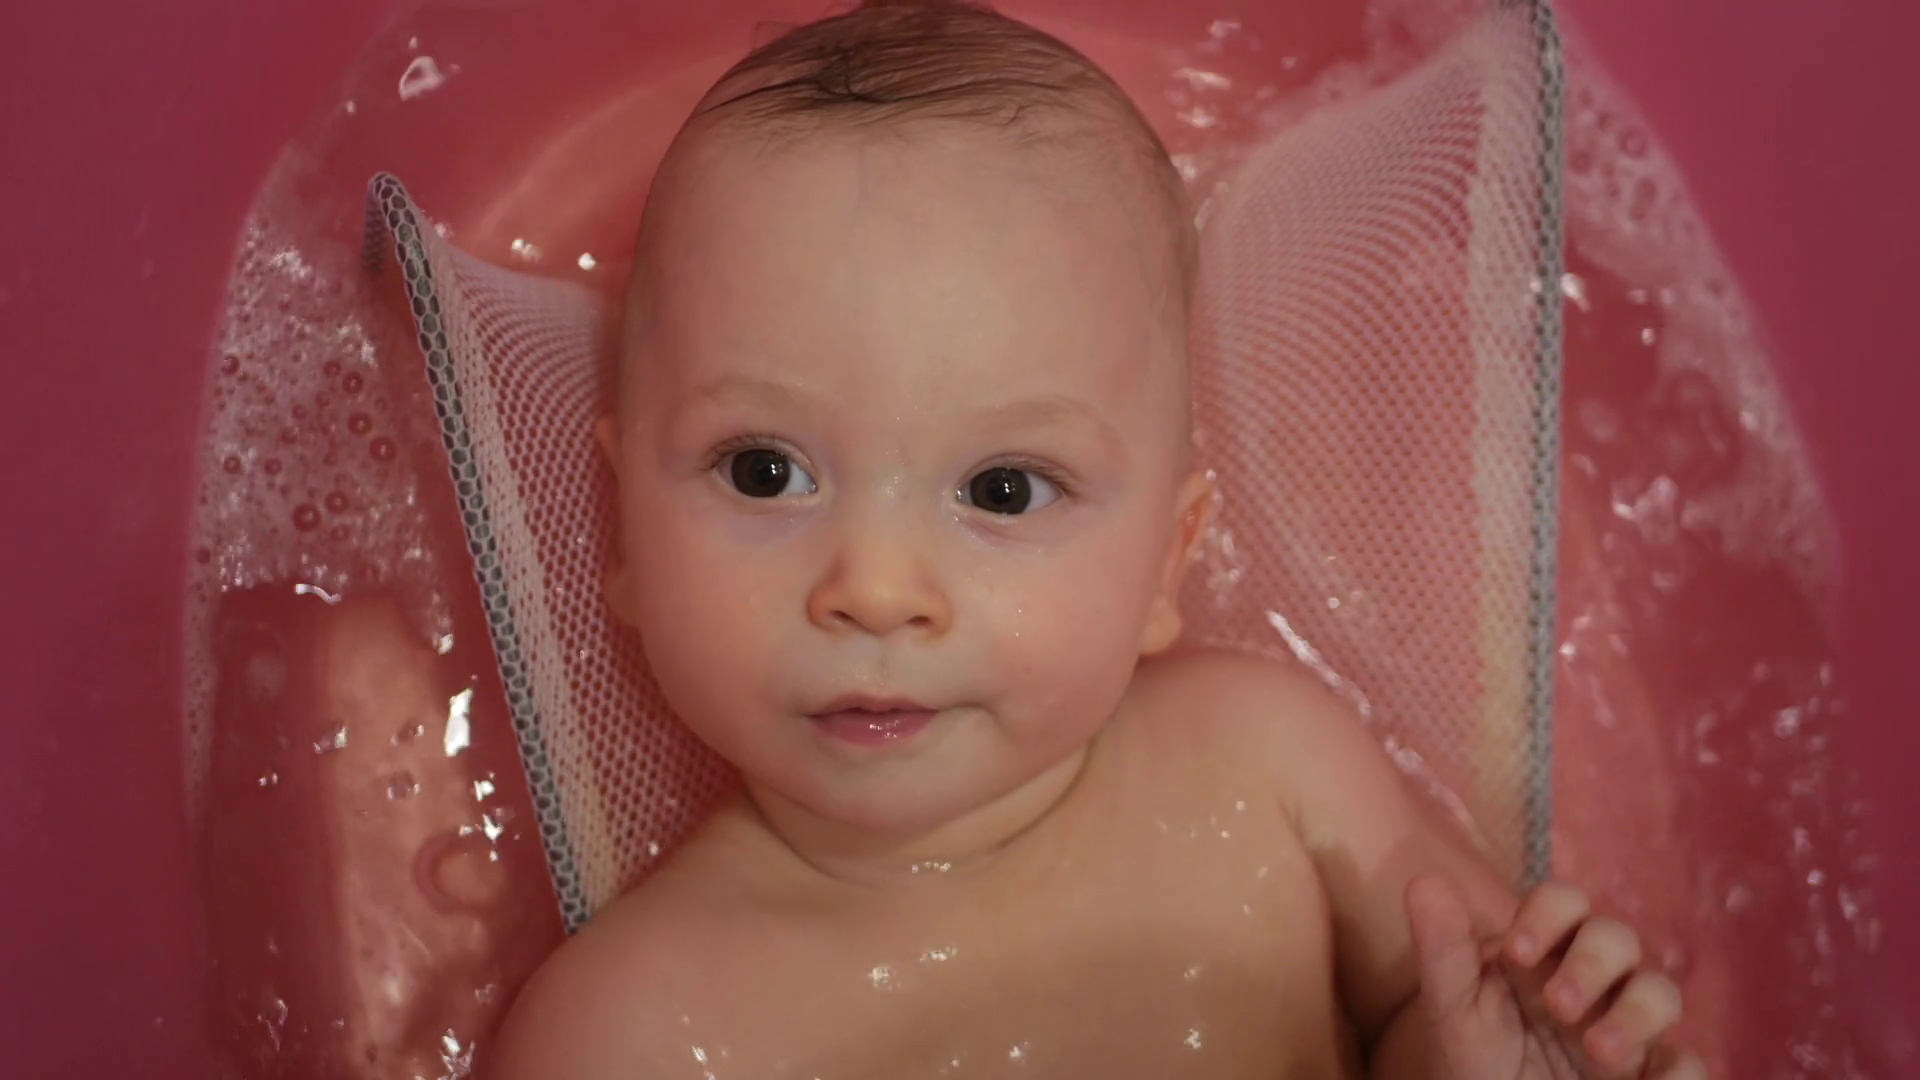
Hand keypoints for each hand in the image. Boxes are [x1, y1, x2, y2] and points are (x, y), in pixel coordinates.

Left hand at [1404, 876, 1703, 1078]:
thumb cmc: (1474, 1064)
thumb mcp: (1453, 1014)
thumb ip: (1443, 953)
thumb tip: (1423, 881)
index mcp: (1543, 952)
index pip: (1562, 902)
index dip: (1547, 915)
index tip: (1517, 953)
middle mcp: (1593, 979)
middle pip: (1617, 938)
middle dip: (1593, 963)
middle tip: (1558, 1006)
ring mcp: (1626, 1025)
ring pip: (1662, 991)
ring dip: (1638, 1013)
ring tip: (1599, 1052)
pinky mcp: (1652, 1075)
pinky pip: (1687, 1063)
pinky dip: (1678, 1072)